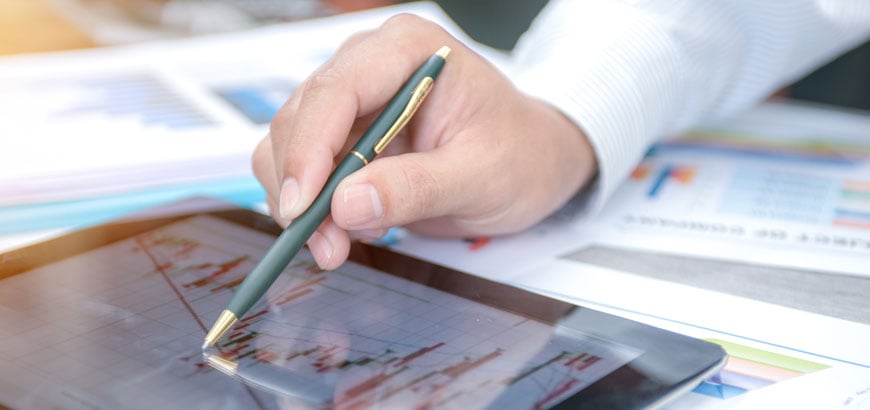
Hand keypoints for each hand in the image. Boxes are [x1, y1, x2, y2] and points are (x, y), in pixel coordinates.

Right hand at [253, 14, 597, 269]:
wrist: (531, 162)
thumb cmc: (519, 153)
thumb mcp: (480, 176)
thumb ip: (416, 189)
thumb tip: (346, 205)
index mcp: (408, 51)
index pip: (337, 90)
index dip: (309, 148)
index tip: (304, 207)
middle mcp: (370, 66)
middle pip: (301, 118)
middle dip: (303, 187)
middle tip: (325, 246)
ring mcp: (354, 101)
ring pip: (290, 146)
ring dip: (301, 203)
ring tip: (335, 246)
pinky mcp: (346, 137)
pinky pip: (304, 170)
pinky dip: (311, 207)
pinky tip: (344, 231)